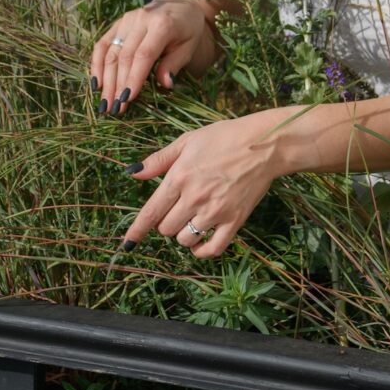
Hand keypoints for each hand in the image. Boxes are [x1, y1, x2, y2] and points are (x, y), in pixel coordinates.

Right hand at [91, 0, 214, 114]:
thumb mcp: (189, 47)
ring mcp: (127, 19)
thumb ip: (175, 64)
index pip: (144, 55)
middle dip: (117, 84)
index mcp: (162, 24)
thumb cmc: (188, 30)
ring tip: (104, 102)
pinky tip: (96, 83)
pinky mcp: (118, 22)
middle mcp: (141, 19)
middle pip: (124, 55)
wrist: (181, 5)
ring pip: (111, 51)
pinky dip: (96, 63)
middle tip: (114, 108)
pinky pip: (103, 43)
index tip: (127, 99)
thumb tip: (164, 84)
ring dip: (106, 79)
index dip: (134, 77)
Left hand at [119, 108, 287, 257]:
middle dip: (165, 222)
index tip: (127, 243)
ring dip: (182, 234)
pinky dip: (202, 251)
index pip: (151, 212)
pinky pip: (213, 249)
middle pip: (166, 228)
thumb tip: (132, 173)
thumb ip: (158, 160)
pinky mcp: (234, 221)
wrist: (263, 144)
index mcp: (180, 177)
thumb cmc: (224, 137)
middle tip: (175, 209)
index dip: (136, 230)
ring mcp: (215, 212)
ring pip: (185, 240)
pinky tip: (199, 244)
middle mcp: (194, 197)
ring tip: (190, 219)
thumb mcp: (187, 141)